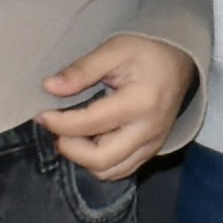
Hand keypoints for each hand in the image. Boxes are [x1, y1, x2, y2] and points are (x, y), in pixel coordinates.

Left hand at [35, 33, 194, 179]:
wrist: (180, 61)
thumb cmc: (146, 51)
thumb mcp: (113, 50)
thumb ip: (81, 70)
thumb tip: (49, 87)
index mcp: (140, 103)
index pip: (91, 124)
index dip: (60, 123)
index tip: (42, 115)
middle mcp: (149, 131)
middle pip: (100, 159)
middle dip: (70, 148)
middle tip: (56, 128)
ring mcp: (153, 145)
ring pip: (109, 171)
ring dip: (83, 158)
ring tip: (72, 134)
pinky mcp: (152, 151)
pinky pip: (120, 169)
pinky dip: (99, 162)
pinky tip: (90, 140)